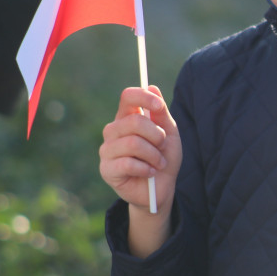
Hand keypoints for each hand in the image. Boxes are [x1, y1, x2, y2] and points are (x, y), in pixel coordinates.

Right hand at [99, 85, 181, 255]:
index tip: (159, 106)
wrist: (162, 189)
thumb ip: (161, 113)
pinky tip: (150, 173)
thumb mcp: (170, 133)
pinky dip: (146, 168)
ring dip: (154, 154)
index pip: (128, 97)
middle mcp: (113, 131)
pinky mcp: (107, 169)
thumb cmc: (164, 158)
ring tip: (158, 163)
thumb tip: (152, 87)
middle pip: (133, 120)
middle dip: (156, 134)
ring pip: (132, 143)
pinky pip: (127, 163)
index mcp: (128, 118)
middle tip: (163, 147)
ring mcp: (107, 150)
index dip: (143, 97)